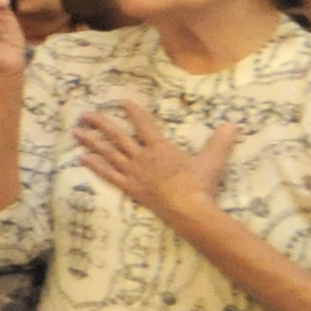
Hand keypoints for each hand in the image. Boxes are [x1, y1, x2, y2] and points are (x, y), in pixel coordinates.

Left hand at [74, 97, 234, 220]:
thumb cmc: (199, 184)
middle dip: (100, 123)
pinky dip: (95, 166)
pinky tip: (82, 159)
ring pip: (108, 153)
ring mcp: (134, 173)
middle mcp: (143, 157)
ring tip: (76, 132)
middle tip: (84, 114)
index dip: (133, 111)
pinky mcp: (130, 188)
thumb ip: (221, 141)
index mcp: (160, 148)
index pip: (144, 124)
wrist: (188, 209)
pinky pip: (108, 175)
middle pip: (117, 136)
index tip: (121, 101)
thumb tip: (234, 124)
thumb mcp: (212, 160)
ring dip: (92, 142)